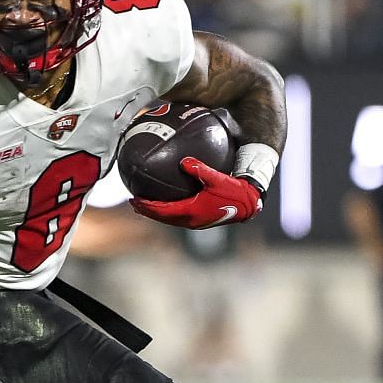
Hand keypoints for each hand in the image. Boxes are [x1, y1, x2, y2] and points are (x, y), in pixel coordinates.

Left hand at [131, 158, 262, 229]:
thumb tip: (184, 161)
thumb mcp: (217, 178)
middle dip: (146, 210)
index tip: (134, 199)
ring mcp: (195, 221)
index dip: (147, 206)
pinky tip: (166, 201)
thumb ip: (200, 169)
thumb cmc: (233, 191)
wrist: (248, 204)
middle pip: (161, 217)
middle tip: (133, 201)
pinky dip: (167, 210)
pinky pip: (178, 215)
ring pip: (169, 219)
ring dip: (156, 212)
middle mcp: (190, 219)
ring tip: (144, 203)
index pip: (162, 211)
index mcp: (191, 211)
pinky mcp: (200, 219)